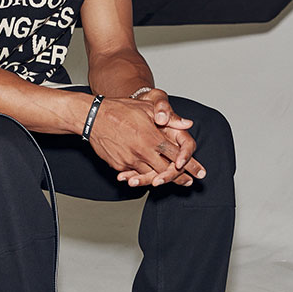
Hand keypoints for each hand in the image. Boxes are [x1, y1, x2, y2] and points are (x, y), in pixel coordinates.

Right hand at [87, 96, 202, 186]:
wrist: (93, 117)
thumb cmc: (121, 109)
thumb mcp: (148, 108)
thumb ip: (170, 118)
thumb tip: (188, 123)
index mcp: (153, 137)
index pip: (177, 155)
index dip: (190, 165)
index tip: (200, 173)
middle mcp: (143, 151)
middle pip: (167, 170)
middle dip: (180, 178)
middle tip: (189, 183)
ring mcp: (130, 160)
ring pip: (151, 176)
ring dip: (161, 178)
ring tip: (170, 181)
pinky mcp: (119, 165)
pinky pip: (134, 174)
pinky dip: (141, 176)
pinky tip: (148, 176)